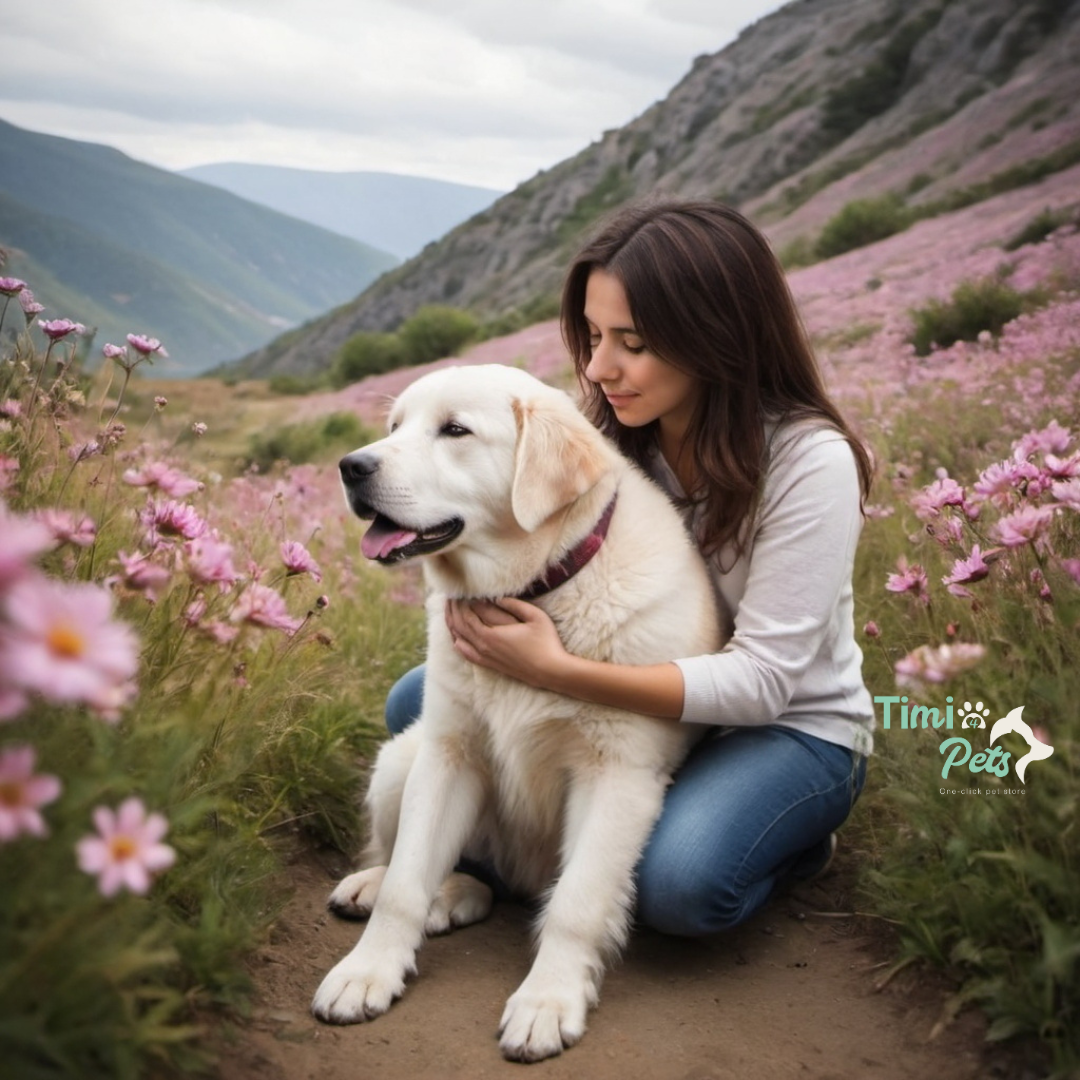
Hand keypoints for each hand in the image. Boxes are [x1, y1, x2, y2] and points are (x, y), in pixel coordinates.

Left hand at [445, 598, 568, 687]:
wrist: (551, 672)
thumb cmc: (546, 642)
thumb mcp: (535, 617)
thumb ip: (515, 604)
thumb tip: (496, 596)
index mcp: (491, 635)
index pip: (467, 614)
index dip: (461, 601)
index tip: (459, 588)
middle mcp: (483, 647)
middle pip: (459, 625)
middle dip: (453, 609)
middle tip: (450, 595)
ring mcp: (485, 657)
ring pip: (459, 639)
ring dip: (452, 623)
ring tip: (450, 610)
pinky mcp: (489, 665)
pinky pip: (465, 653)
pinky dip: (457, 641)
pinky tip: (456, 635)